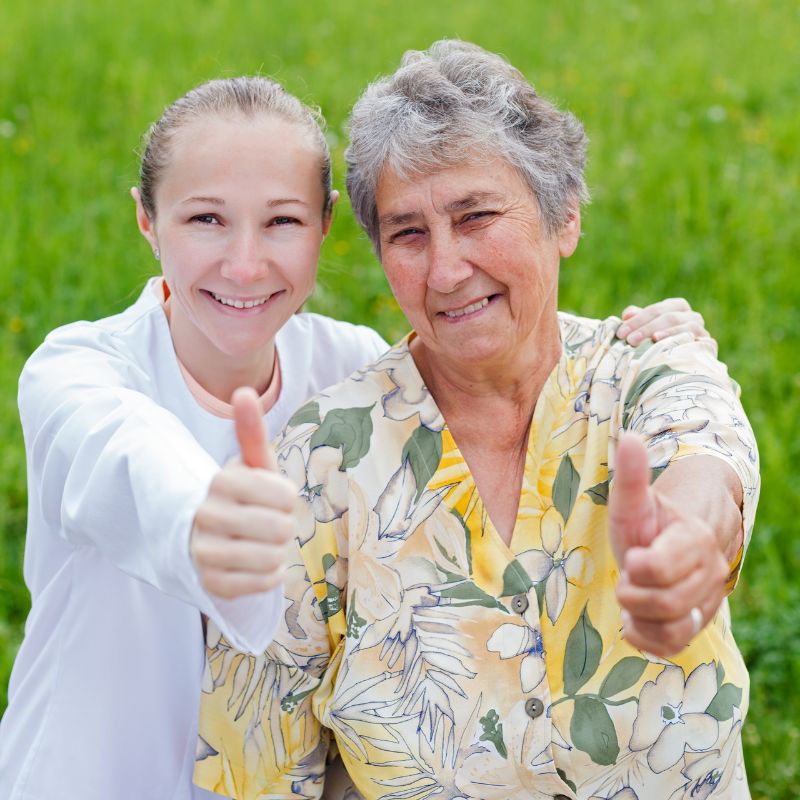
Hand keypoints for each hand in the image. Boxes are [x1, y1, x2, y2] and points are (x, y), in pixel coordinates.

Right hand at [190, 387, 296, 598]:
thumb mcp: (253, 465)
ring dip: (278, 552)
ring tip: (264, 543)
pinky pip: (264, 583)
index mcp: (221, 481)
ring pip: (273, 558)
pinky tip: (257, 563)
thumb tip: (243, 391)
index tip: (275, 498)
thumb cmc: (245, 496)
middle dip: (285, 527)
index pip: (284, 495)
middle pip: (281, 529)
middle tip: (270, 523)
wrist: (211, 536)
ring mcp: (204, 552)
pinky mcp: (211, 583)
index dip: (288, 499)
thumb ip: (251, 432)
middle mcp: (206, 515)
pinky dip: (271, 575)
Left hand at [608, 433, 728, 656]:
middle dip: (634, 594)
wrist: (663, 546)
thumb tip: (629, 438)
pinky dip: (647, 639)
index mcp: (692, 538)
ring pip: (675, 628)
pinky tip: (634, 620)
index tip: (629, 558)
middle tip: (625, 578)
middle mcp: (708, 572)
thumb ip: (633, 475)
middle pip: (669, 602)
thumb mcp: (634, 500)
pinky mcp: (696, 624)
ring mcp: (705, 601)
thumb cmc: (645, 523)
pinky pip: (674, 646)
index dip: (640, 568)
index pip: (664, 565)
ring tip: (630, 597)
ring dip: (640, 618)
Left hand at [616, 297, 708, 345]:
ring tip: (652, 340)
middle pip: (670, 318)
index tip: (621, 333)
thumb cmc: (659, 346)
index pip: (656, 310)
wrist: (683, 372)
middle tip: (630, 340)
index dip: (637, 320)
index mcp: (677, 307)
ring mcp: (702, 331)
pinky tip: (672, 348)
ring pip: (686, 327)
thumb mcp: (647, 331)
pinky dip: (685, 343)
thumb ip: (637, 320)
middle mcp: (692, 317)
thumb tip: (627, 314)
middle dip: (647, 328)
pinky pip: (697, 342)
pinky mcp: (709, 346)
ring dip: (667, 333)